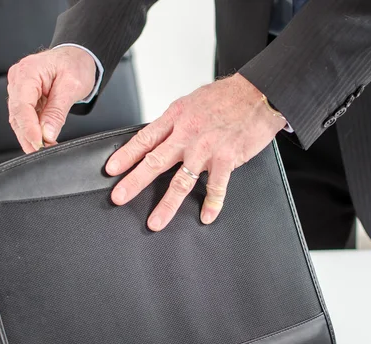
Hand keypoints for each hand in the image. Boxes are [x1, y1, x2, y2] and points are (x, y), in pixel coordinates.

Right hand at [7, 46, 95, 152]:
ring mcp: (19, 88)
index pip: (22, 106)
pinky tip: (42, 140)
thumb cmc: (75, 65)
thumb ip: (57, 112)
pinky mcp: (24, 96)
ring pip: (18, 118)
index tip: (38, 144)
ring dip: (30, 136)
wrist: (77, 56)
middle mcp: (18, 79)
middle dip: (29, 136)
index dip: (29, 128)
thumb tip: (47, 134)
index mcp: (28, 72)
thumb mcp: (71, 87)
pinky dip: (32, 130)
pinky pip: (24, 116)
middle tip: (42, 153)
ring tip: (44, 150)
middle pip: (17, 114)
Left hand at [105, 73, 286, 230]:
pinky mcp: (226, 158)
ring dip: (167, 204)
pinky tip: (206, 217)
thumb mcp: (192, 102)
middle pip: (155, 162)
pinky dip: (211, 204)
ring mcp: (206, 148)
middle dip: (134, 181)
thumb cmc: (226, 97)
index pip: (145, 139)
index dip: (126, 155)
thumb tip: (159, 138)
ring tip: (155, 222)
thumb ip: (176, 122)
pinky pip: (216, 187)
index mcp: (177, 118)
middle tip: (119, 197)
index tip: (111, 170)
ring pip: (181, 181)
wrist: (258, 94)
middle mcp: (187, 134)